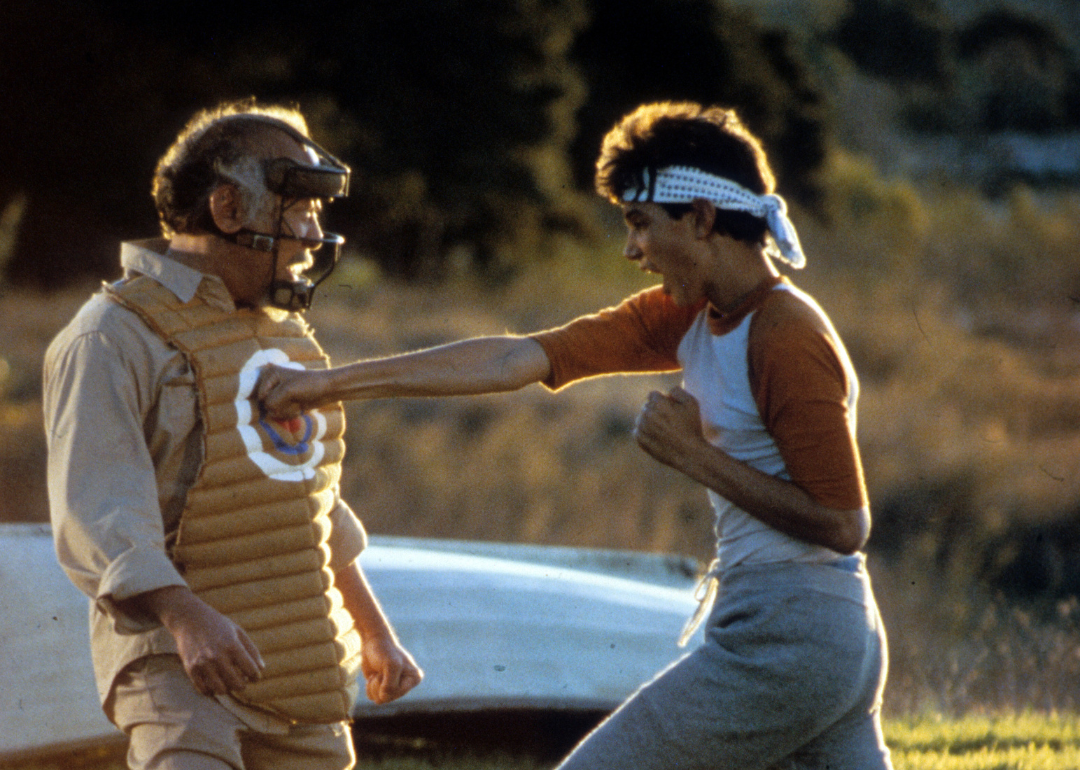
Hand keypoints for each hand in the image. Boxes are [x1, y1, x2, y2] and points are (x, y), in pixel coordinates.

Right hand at [147, 587, 264, 695]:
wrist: (189, 618)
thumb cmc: (218, 625)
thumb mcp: (238, 632)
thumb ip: (251, 650)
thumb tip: (261, 669)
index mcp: (233, 646)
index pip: (251, 671)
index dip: (256, 676)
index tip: (254, 676)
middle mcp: (218, 656)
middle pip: (237, 684)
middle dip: (243, 685)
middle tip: (242, 681)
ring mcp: (203, 664)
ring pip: (220, 690)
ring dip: (227, 689)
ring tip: (228, 682)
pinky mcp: (190, 669)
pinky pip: (203, 690)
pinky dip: (211, 690)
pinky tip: (215, 683)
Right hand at [255, 364, 326, 420]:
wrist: (327, 390)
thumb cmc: (309, 385)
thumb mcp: (288, 390)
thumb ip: (272, 401)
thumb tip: (267, 411)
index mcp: (269, 374)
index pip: (262, 397)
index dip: (273, 400)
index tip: (288, 393)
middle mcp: (270, 383)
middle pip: (266, 405)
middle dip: (280, 406)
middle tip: (293, 399)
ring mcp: (277, 394)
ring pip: (273, 411)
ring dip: (285, 411)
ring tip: (296, 403)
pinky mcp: (285, 403)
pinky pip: (280, 415)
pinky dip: (289, 413)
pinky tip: (298, 407)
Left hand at [360, 634, 423, 704]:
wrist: (373, 641)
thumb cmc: (384, 651)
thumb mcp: (391, 665)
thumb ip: (390, 685)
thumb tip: (384, 698)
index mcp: (414, 679)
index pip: (397, 692)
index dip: (387, 682)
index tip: (389, 667)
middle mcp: (406, 685)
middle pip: (388, 698)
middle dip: (379, 684)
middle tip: (382, 670)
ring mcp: (395, 687)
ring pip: (380, 700)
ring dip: (374, 686)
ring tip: (378, 672)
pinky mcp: (383, 688)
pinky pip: (373, 698)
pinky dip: (370, 687)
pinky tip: (374, 675)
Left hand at [633, 386, 707, 469]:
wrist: (688, 453)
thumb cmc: (692, 427)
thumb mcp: (692, 403)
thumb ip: (678, 391)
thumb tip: (667, 392)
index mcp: (658, 403)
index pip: (653, 395)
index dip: (663, 401)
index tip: (670, 409)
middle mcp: (647, 413)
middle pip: (647, 406)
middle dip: (656, 411)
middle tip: (670, 421)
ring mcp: (642, 427)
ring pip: (642, 418)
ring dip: (650, 421)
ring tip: (664, 430)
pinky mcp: (640, 439)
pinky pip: (638, 431)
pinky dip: (646, 433)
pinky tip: (658, 437)